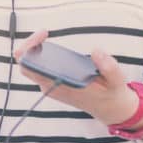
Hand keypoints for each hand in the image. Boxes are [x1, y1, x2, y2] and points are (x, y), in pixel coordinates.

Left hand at [12, 29, 139, 126]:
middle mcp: (51, 87)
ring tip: (45, 35)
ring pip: (31, 67)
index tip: (44, 35)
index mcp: (60, 86)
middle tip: (44, 33)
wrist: (110, 109)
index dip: (29, 48)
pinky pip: (39, 69)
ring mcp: (51, 86)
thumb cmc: (111, 93)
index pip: (30, 67)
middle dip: (29, 46)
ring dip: (34, 50)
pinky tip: (49, 44)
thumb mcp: (116, 81)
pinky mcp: (55, 84)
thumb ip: (109, 67)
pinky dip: (40, 55)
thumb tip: (96, 51)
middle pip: (26, 65)